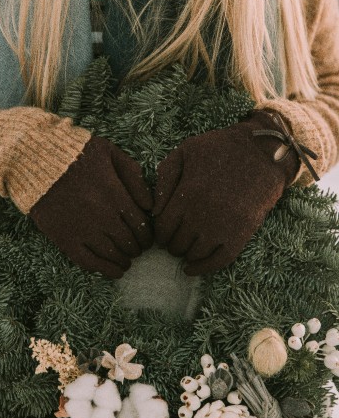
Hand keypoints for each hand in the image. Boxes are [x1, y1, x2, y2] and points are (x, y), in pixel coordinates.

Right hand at [30, 137, 152, 277]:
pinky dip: (105, 270)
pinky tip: (115, 272)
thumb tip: (150, 204)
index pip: (142, 224)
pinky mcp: (65, 239)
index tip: (148, 238)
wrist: (36, 161)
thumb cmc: (76, 154)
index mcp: (115, 194)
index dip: (148, 235)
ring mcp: (83, 229)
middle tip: (137, 249)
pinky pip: (89, 262)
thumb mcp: (110, 153)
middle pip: (130, 241)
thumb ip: (133, 176)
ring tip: (127, 260)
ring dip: (125, 260)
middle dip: (138, 248)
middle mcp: (102, 215)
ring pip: (113, 254)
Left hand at [153, 111, 299, 275]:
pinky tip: (192, 268)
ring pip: (195, 254)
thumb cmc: (221, 149)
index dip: (159, 234)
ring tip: (184, 249)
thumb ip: (164, 178)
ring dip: (186, 255)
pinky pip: (219, 260)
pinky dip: (203, 268)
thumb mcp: (186, 151)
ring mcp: (224, 226)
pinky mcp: (242, 234)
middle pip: (176, 243)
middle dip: (171, 244)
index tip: (162, 233)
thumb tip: (154, 211)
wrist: (264, 152)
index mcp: (188, 194)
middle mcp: (204, 214)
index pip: (163, 228)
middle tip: (173, 241)